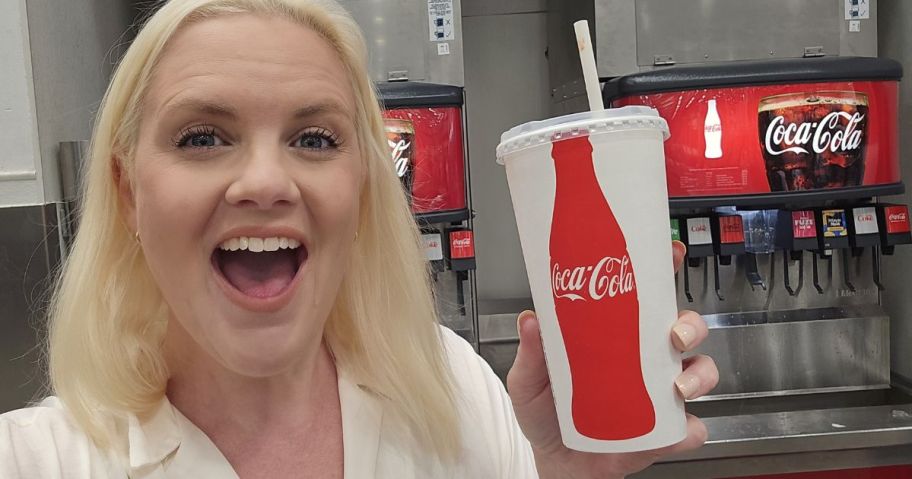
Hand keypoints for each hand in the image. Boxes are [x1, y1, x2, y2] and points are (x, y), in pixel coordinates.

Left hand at [506, 240, 718, 478]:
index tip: (672, 254)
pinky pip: (691, 429)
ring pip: (701, 372)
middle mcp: (646, 360)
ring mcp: (660, 395)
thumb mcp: (529, 380)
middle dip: (691, 325)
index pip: (649, 296)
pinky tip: (677, 430)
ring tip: (677, 388)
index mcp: (618, 336)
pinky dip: (690, 429)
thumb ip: (531, 352)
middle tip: (675, 335)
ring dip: (699, 375)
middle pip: (687, 329)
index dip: (666, 271)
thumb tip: (529, 320)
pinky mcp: (664, 433)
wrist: (554, 463)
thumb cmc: (545, 414)